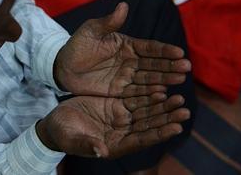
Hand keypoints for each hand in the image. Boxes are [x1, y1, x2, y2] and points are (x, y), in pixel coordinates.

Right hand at [36, 93, 189, 158]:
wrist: (56, 123)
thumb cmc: (62, 134)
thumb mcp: (72, 139)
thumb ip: (87, 145)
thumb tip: (101, 151)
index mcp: (115, 145)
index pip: (141, 140)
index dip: (158, 134)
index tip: (176, 128)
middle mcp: (122, 133)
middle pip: (149, 126)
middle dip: (167, 118)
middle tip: (184, 110)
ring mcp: (120, 119)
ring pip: (146, 112)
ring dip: (162, 106)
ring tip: (179, 98)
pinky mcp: (116, 106)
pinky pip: (136, 100)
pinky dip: (149, 95)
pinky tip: (161, 88)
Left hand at [54, 2, 190, 96]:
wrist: (62, 66)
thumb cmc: (78, 44)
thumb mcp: (92, 31)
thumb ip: (109, 22)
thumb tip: (124, 5)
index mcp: (128, 45)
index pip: (150, 47)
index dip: (164, 50)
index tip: (179, 52)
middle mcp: (131, 61)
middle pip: (154, 64)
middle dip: (170, 65)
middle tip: (186, 68)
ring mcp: (126, 77)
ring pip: (149, 78)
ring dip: (165, 79)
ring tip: (180, 80)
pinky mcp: (119, 91)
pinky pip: (137, 92)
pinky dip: (150, 93)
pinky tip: (163, 94)